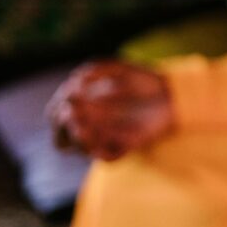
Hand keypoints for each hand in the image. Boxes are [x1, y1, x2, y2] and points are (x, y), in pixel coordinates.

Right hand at [47, 60, 173, 160]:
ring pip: (81, 149)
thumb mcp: (115, 68)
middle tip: (71, 111)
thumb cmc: (142, 80)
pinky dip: (98, 148)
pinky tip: (98, 132)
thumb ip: (94, 70)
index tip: (67, 96)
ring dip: (77, 136)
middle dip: (62, 126)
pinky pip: (106, 158)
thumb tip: (73, 82)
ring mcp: (109, 139)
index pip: (55, 118)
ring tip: (81, 123)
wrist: (172, 92)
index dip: (54, 111)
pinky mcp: (127, 147)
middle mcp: (93, 127)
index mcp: (85, 110)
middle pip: (61, 139)